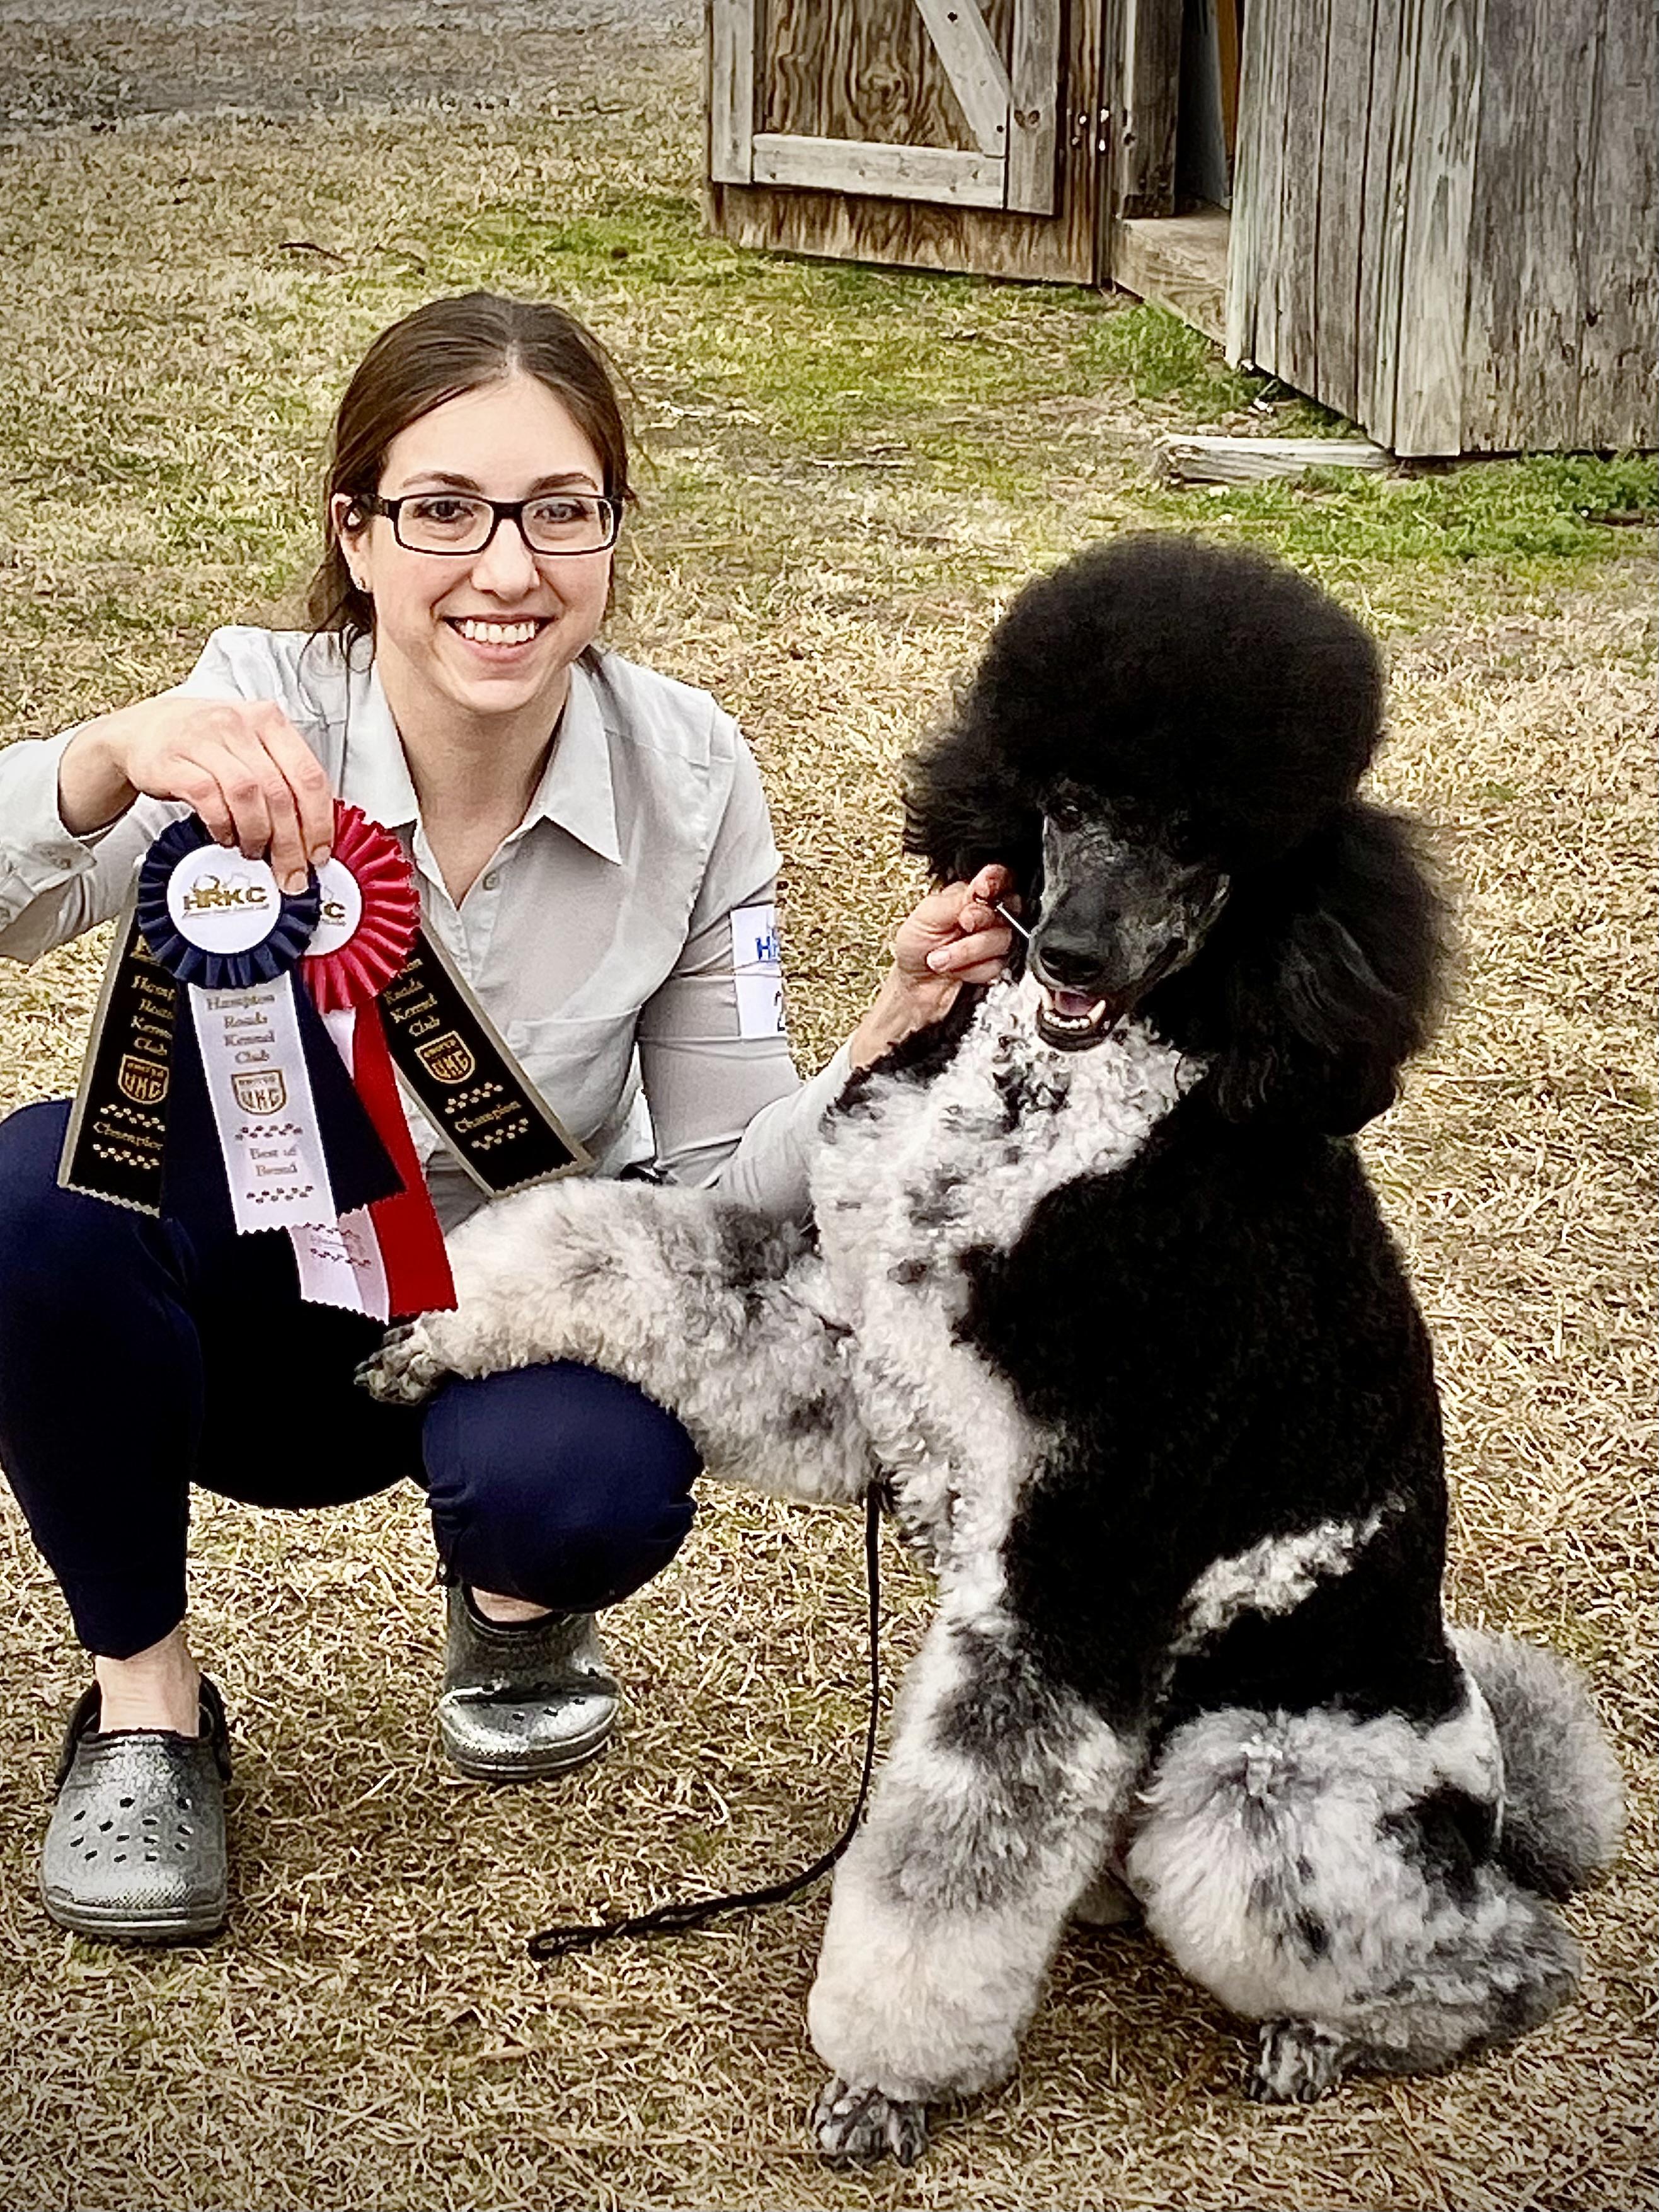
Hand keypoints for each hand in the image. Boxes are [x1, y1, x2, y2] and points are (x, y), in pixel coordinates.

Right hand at [57, 694, 334, 891]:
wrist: (143, 731)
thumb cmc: (206, 745)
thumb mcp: (251, 748)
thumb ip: (283, 780)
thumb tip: (313, 836)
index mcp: (269, 720)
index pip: (309, 775)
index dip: (319, 822)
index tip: (319, 853)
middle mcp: (238, 723)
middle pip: (279, 792)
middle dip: (290, 843)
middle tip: (290, 872)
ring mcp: (203, 739)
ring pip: (247, 795)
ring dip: (256, 835)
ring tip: (254, 851)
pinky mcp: (172, 759)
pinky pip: (208, 798)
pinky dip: (222, 825)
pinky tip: (225, 836)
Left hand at [893, 861, 1017, 987]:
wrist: (912, 985)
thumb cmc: (914, 946)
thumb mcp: (928, 914)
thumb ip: (958, 899)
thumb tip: (981, 888)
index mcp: (970, 895)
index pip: (998, 879)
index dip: (995, 882)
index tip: (982, 891)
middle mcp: (986, 916)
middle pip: (1008, 908)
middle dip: (981, 918)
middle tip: (963, 924)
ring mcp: (992, 941)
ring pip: (1002, 939)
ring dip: (966, 950)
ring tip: (941, 957)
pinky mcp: (995, 965)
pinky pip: (997, 964)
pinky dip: (972, 970)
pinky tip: (957, 971)